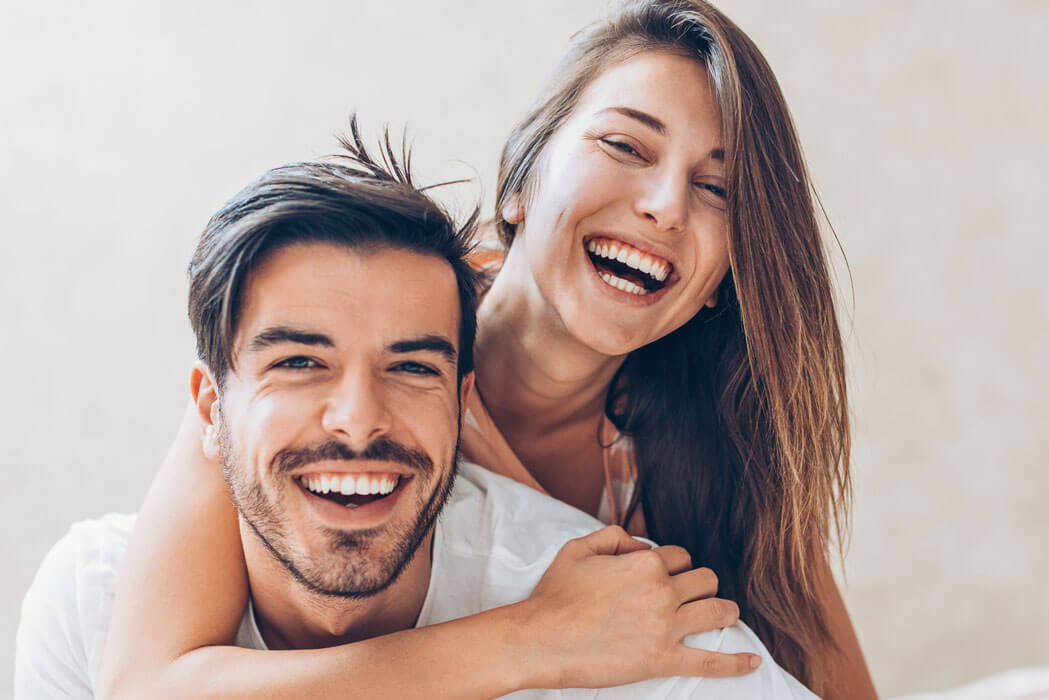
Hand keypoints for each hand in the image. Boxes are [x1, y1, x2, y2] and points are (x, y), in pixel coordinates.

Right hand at [513, 525, 759, 688]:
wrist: (541, 639)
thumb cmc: (555, 596)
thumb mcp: (578, 549)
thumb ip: (613, 537)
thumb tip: (638, 544)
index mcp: (645, 563)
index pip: (680, 556)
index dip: (674, 563)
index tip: (665, 573)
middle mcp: (663, 591)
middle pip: (705, 580)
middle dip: (701, 584)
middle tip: (692, 594)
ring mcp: (666, 627)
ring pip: (718, 611)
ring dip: (725, 610)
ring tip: (724, 613)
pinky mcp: (664, 659)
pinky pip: (710, 662)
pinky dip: (736, 662)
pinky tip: (753, 661)